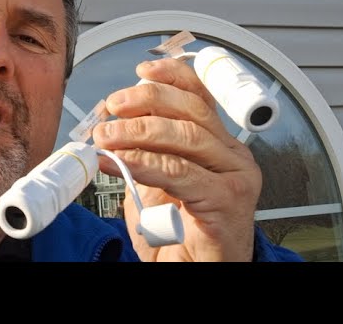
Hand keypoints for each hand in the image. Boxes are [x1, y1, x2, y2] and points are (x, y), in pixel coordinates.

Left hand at [92, 57, 261, 261]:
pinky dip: (145, 163)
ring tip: (106, 135)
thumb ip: (144, 152)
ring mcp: (236, 177)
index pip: (200, 96)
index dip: (172, 77)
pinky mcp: (228, 202)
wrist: (196, 272)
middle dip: (147, 102)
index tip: (142, 70)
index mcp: (218, 144)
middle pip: (192, 111)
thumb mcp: (156, 181)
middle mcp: (233, 155)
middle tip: (111, 106)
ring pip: (187, 138)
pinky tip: (120, 161)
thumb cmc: (178, 232)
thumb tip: (112, 125)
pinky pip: (181, 173)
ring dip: (140, 132)